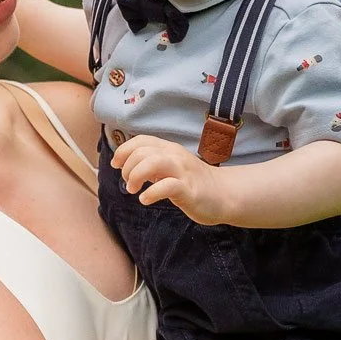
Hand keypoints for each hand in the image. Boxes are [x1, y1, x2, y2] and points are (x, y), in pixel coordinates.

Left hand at [111, 135, 232, 225]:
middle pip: (142, 151)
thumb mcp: (170, 167)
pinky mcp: (189, 189)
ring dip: (136, 175)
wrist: (224, 195)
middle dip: (127, 167)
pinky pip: (167, 186)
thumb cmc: (193, 182)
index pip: (141, 140)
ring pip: (153, 162)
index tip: (116, 164)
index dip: (123, 150)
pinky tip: (145, 199)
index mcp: (169, 149)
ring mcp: (183, 172)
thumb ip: (151, 163)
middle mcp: (175, 156)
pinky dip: (151, 193)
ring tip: (133, 189)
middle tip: (128, 183)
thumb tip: (126, 165)